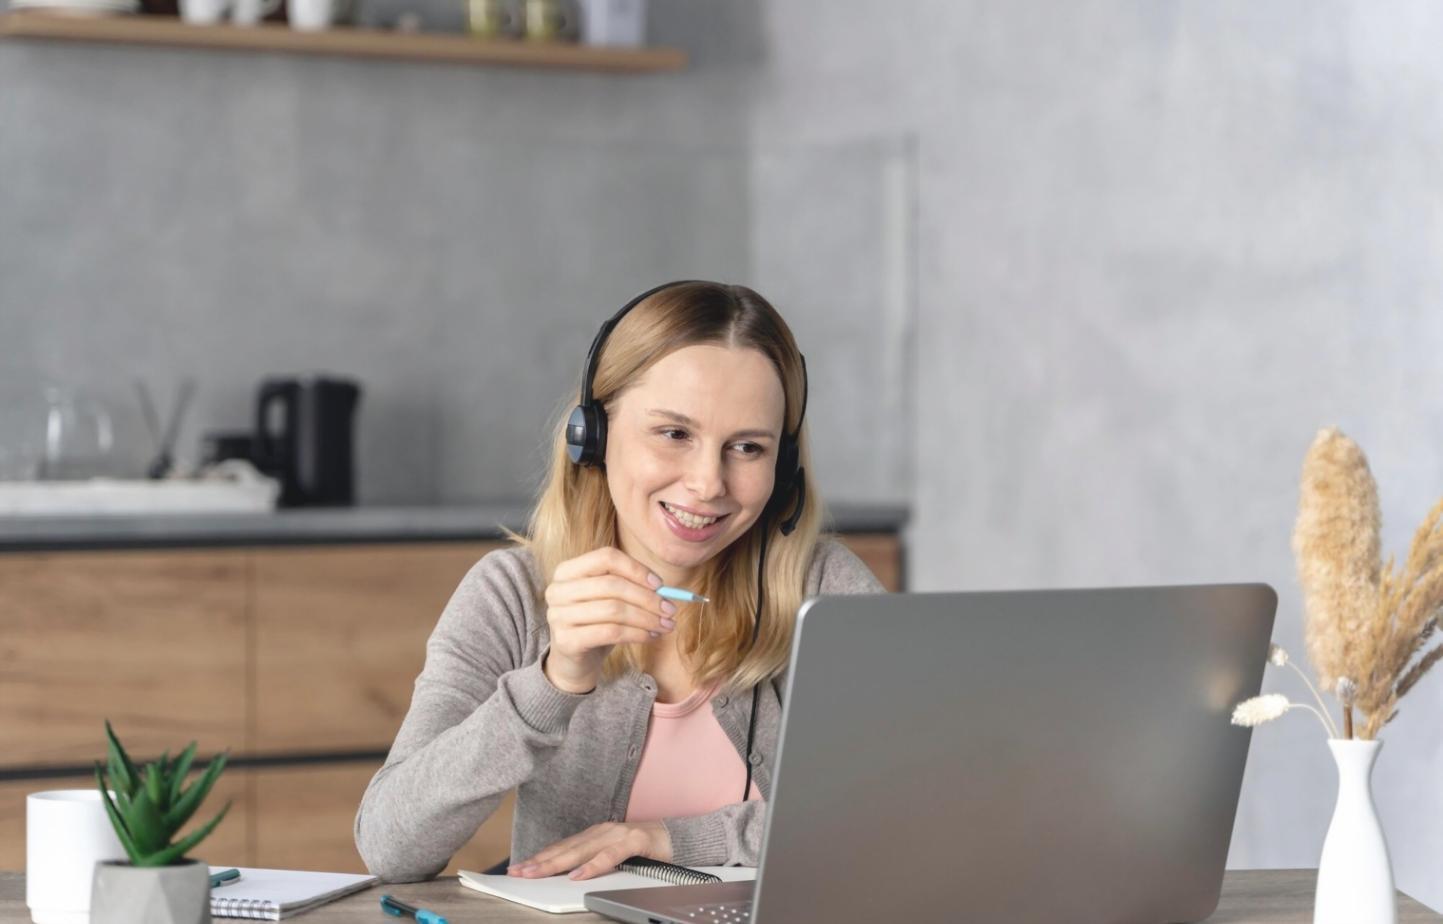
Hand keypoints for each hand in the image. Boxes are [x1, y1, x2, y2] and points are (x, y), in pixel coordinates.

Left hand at [506, 820, 672, 879]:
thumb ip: (591, 860)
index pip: (561, 847)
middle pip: (565, 849)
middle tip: (519, 872)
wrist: (676, 838)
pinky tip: (578, 875)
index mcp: (595, 835)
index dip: (539, 857)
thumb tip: (566, 875)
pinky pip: (610, 855)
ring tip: (537, 873)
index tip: (519, 868)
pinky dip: (592, 866)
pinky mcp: (634, 840)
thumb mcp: (611, 854)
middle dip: (539, 862)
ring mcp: (617, 834)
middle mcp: (602, 831)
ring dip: (557, 863)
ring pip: (581, 851)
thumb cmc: (643, 848)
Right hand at [542, 547, 677, 693]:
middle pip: (612, 585)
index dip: (636, 569)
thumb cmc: (595, 624)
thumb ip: (630, 587)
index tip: (660, 585)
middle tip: (670, 609)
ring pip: (613, 610)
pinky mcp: (566, 640)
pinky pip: (611, 632)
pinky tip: (650, 636)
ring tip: (665, 625)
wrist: (573, 663)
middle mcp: (558, 590)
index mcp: (567, 571)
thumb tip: (664, 589)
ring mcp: (558, 615)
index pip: (606, 557)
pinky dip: (637, 634)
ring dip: (646, 618)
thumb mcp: (609, 600)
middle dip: (647, 598)